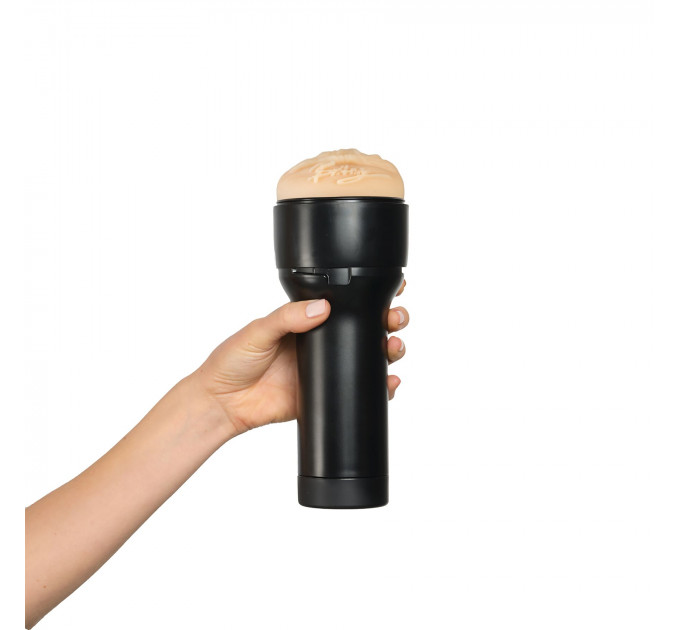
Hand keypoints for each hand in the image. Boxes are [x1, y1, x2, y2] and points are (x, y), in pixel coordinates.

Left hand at [193, 279, 409, 435]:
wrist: (222, 403)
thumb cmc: (232, 361)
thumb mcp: (259, 330)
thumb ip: (288, 317)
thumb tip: (322, 307)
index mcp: (307, 320)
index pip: (345, 304)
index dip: (370, 296)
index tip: (392, 289)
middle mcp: (321, 343)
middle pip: (366, 329)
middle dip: (388, 321)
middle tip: (395, 319)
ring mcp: (325, 369)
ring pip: (368, 359)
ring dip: (389, 351)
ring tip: (394, 347)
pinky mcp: (325, 395)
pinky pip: (357, 391)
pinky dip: (380, 389)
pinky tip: (390, 383)